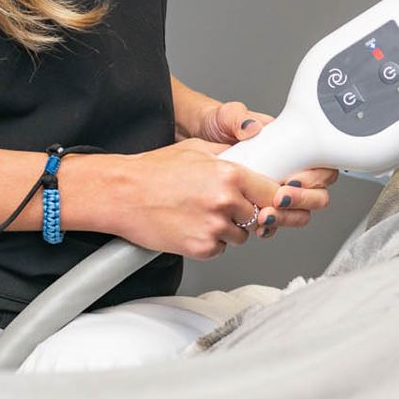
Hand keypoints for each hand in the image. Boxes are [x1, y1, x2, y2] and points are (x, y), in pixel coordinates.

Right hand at [70, 140, 284, 260]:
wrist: (123, 194)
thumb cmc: (154, 170)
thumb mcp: (197, 150)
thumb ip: (230, 156)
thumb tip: (254, 158)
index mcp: (230, 174)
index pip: (274, 192)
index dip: (275, 197)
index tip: (275, 200)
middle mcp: (227, 201)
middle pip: (260, 216)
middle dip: (247, 212)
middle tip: (223, 205)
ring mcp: (215, 228)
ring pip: (242, 235)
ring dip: (229, 229)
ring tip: (201, 214)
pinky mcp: (201, 248)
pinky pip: (220, 249)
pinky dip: (211, 242)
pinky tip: (191, 226)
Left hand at [188, 102, 338, 239]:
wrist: (195, 141)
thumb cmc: (214, 126)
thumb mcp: (224, 116)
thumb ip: (237, 116)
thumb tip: (251, 127)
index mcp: (288, 145)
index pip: (318, 163)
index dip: (314, 177)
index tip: (294, 180)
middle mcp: (287, 168)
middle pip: (316, 191)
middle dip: (302, 200)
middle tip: (280, 199)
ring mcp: (275, 188)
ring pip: (300, 210)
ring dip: (287, 216)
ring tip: (265, 215)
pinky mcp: (260, 204)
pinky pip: (278, 220)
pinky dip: (272, 226)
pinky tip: (258, 225)